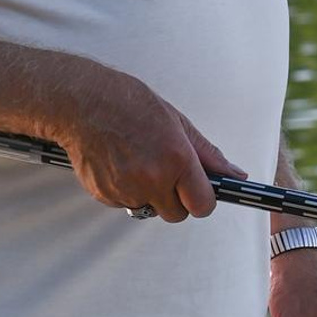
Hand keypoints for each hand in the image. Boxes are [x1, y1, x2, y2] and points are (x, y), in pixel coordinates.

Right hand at [55, 75, 236, 223]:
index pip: (203, 205)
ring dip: (149, 194)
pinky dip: (126, 191)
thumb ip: (208, 155)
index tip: (199, 192)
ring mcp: (127, 189)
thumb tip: (234, 175)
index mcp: (176, 159)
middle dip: (176, 199)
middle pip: (177, 214)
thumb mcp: (177, 122)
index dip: (202, 200)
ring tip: (138, 161)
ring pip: (149, 209)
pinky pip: (126, 204)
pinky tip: (120, 164)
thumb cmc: (128, 104)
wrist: (82, 103)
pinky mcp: (105, 195)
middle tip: (166, 173)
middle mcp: (152, 178)